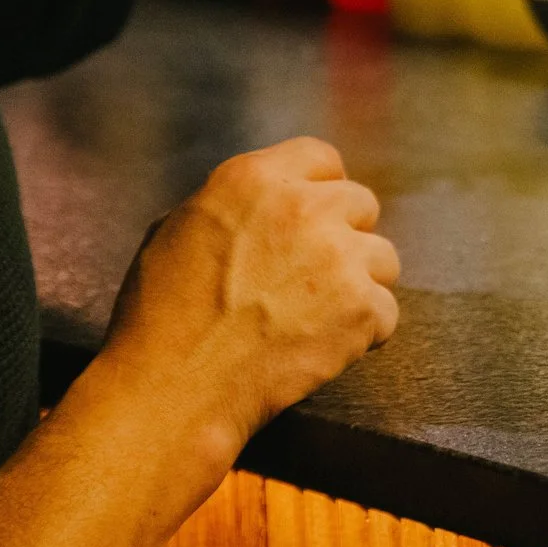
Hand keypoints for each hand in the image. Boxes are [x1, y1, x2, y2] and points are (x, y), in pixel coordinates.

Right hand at [100, 136, 400, 465]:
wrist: (174, 389)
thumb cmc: (161, 317)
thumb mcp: (177, 229)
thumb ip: (233, 206)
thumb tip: (263, 207)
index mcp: (254, 178)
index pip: (321, 157)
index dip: (320, 189)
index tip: (315, 218)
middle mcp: (304, 207)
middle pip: (361, 204)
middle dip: (344, 236)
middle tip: (315, 278)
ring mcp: (338, 256)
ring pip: (382, 258)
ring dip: (359, 285)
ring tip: (318, 317)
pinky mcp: (361, 307)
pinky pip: (386, 313)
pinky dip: (364, 335)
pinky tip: (326, 348)